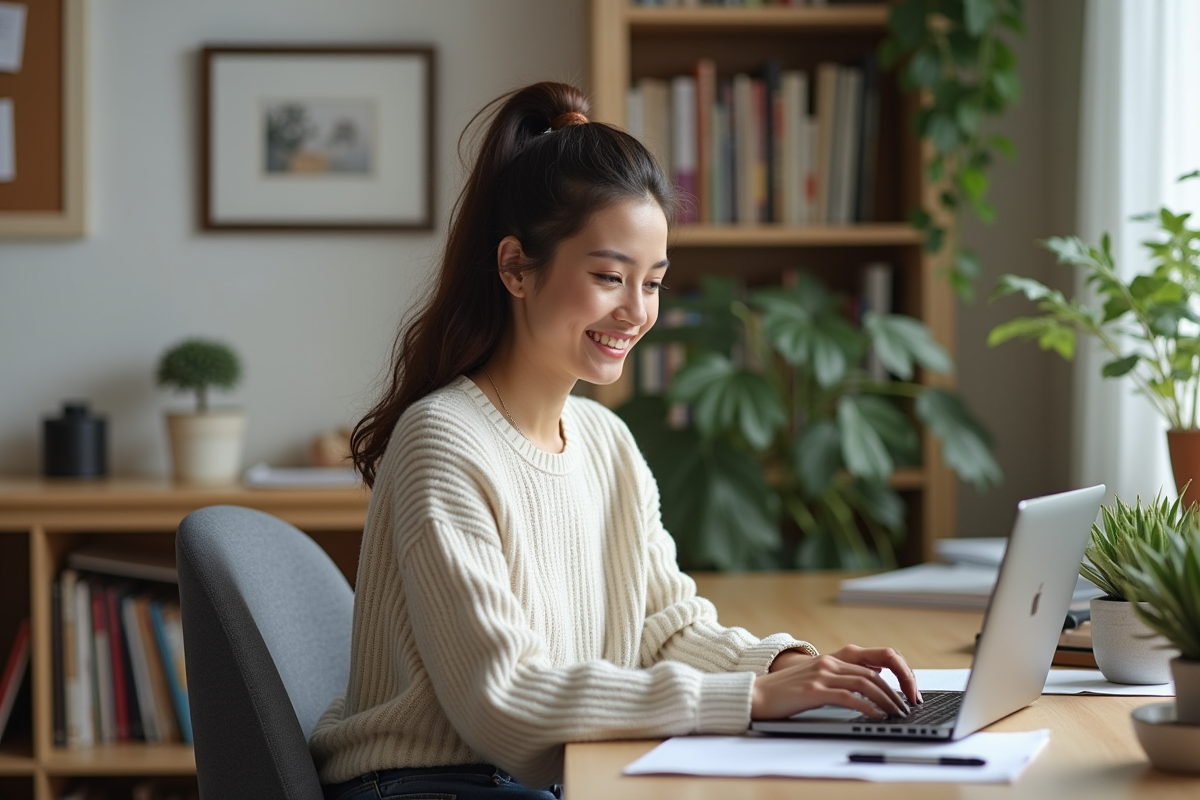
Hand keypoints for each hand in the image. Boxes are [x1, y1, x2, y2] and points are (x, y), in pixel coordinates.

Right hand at [751, 645, 921, 720]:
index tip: (910, 689)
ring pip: (866, 683)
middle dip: (898, 690)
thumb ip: (841, 675)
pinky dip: (867, 707)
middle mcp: (830, 661)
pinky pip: (849, 697)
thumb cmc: (786, 691)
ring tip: (898, 713)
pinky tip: (876, 716)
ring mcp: (821, 674)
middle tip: (909, 706)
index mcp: (833, 657)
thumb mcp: (817, 676)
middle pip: (876, 671)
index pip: (879, 655)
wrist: (756, 694)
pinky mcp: (813, 691)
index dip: (900, 671)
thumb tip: (873, 684)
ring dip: (887, 700)